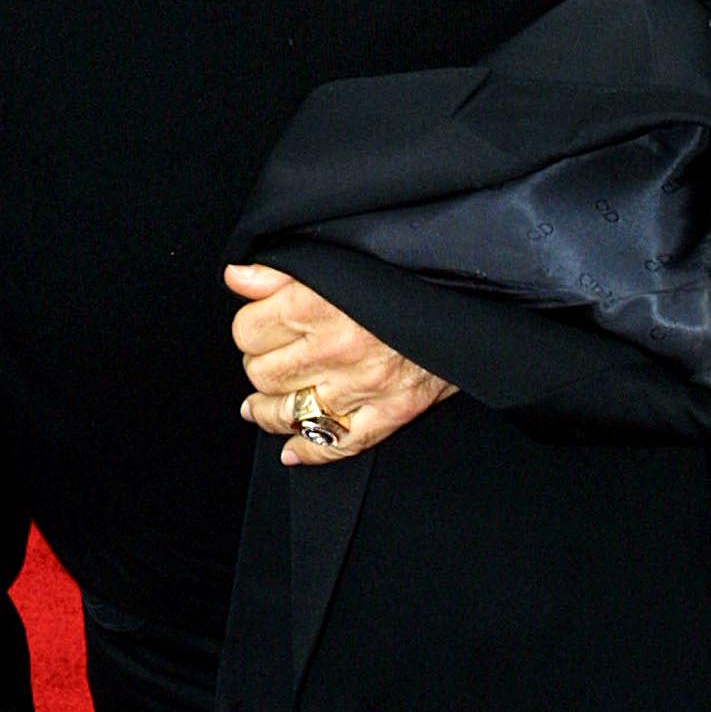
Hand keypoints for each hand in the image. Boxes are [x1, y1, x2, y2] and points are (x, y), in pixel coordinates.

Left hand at [227, 262, 454, 464]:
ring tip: (260, 404)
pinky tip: (292, 449)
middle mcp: (335, 348)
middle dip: (257, 366)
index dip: (249, 328)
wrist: (474, 298)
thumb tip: (236, 277)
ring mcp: (362, 386)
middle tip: (266, 359)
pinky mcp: (390, 412)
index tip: (257, 326)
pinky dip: (310, 450)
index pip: (248, 330)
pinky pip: (338, 444)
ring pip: (290, 412)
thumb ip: (281, 270)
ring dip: (268, 409)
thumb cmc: (405, 274)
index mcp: (318, 304)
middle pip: (263, 373)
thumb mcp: (338, 260)